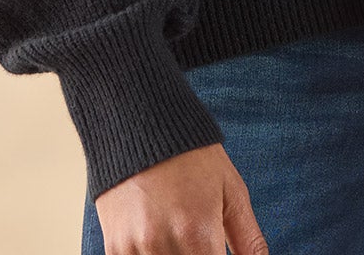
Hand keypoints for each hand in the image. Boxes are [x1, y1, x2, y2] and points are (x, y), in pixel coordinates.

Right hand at [95, 141, 268, 253]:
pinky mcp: (114, 248)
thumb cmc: (191, 155)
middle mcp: (163, 245)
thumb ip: (248, 240)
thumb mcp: (231, 190)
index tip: (215, 250)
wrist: (140, 122)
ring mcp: (133, 248)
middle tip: (197, 237)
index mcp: (198, 233)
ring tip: (176, 230)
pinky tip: (155, 234)